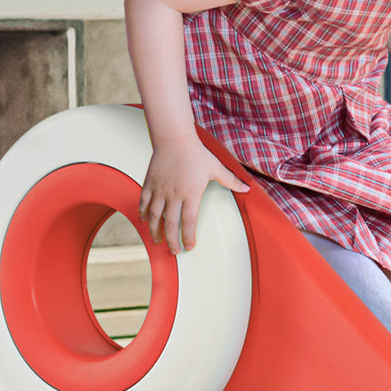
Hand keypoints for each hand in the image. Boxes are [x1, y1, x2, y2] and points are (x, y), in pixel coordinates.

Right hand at [136, 138, 248, 253]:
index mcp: (190, 194)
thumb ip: (231, 180)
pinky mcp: (150, 183)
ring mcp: (160, 190)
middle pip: (170, 224)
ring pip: (154, 216)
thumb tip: (247, 188)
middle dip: (171, 240)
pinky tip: (145, 221)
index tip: (189, 246)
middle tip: (174, 251)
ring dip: (155, 231)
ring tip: (157, 240)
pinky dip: (143, 213)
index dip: (188, 237)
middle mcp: (173, 195)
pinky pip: (144, 202)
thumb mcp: (216, 167)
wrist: (174, 139)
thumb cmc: (195, 153)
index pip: (189, 222)